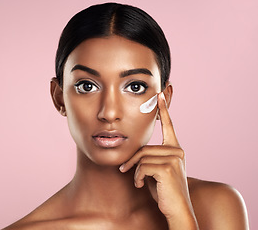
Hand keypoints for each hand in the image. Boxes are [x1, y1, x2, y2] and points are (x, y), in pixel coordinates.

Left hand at [119, 92, 197, 228]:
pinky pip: (142, 166)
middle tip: (125, 170)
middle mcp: (177, 151)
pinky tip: (139, 184)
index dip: (164, 109)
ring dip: (133, 170)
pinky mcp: (167, 167)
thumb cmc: (163, 190)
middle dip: (132, 160)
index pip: (169, 126)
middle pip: (144, 147)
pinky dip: (136, 176)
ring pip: (142, 157)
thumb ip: (149, 157)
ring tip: (134, 180)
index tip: (160, 94)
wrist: (176, 209)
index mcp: (175, 149)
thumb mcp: (155, 170)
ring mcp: (174, 158)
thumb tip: (136, 152)